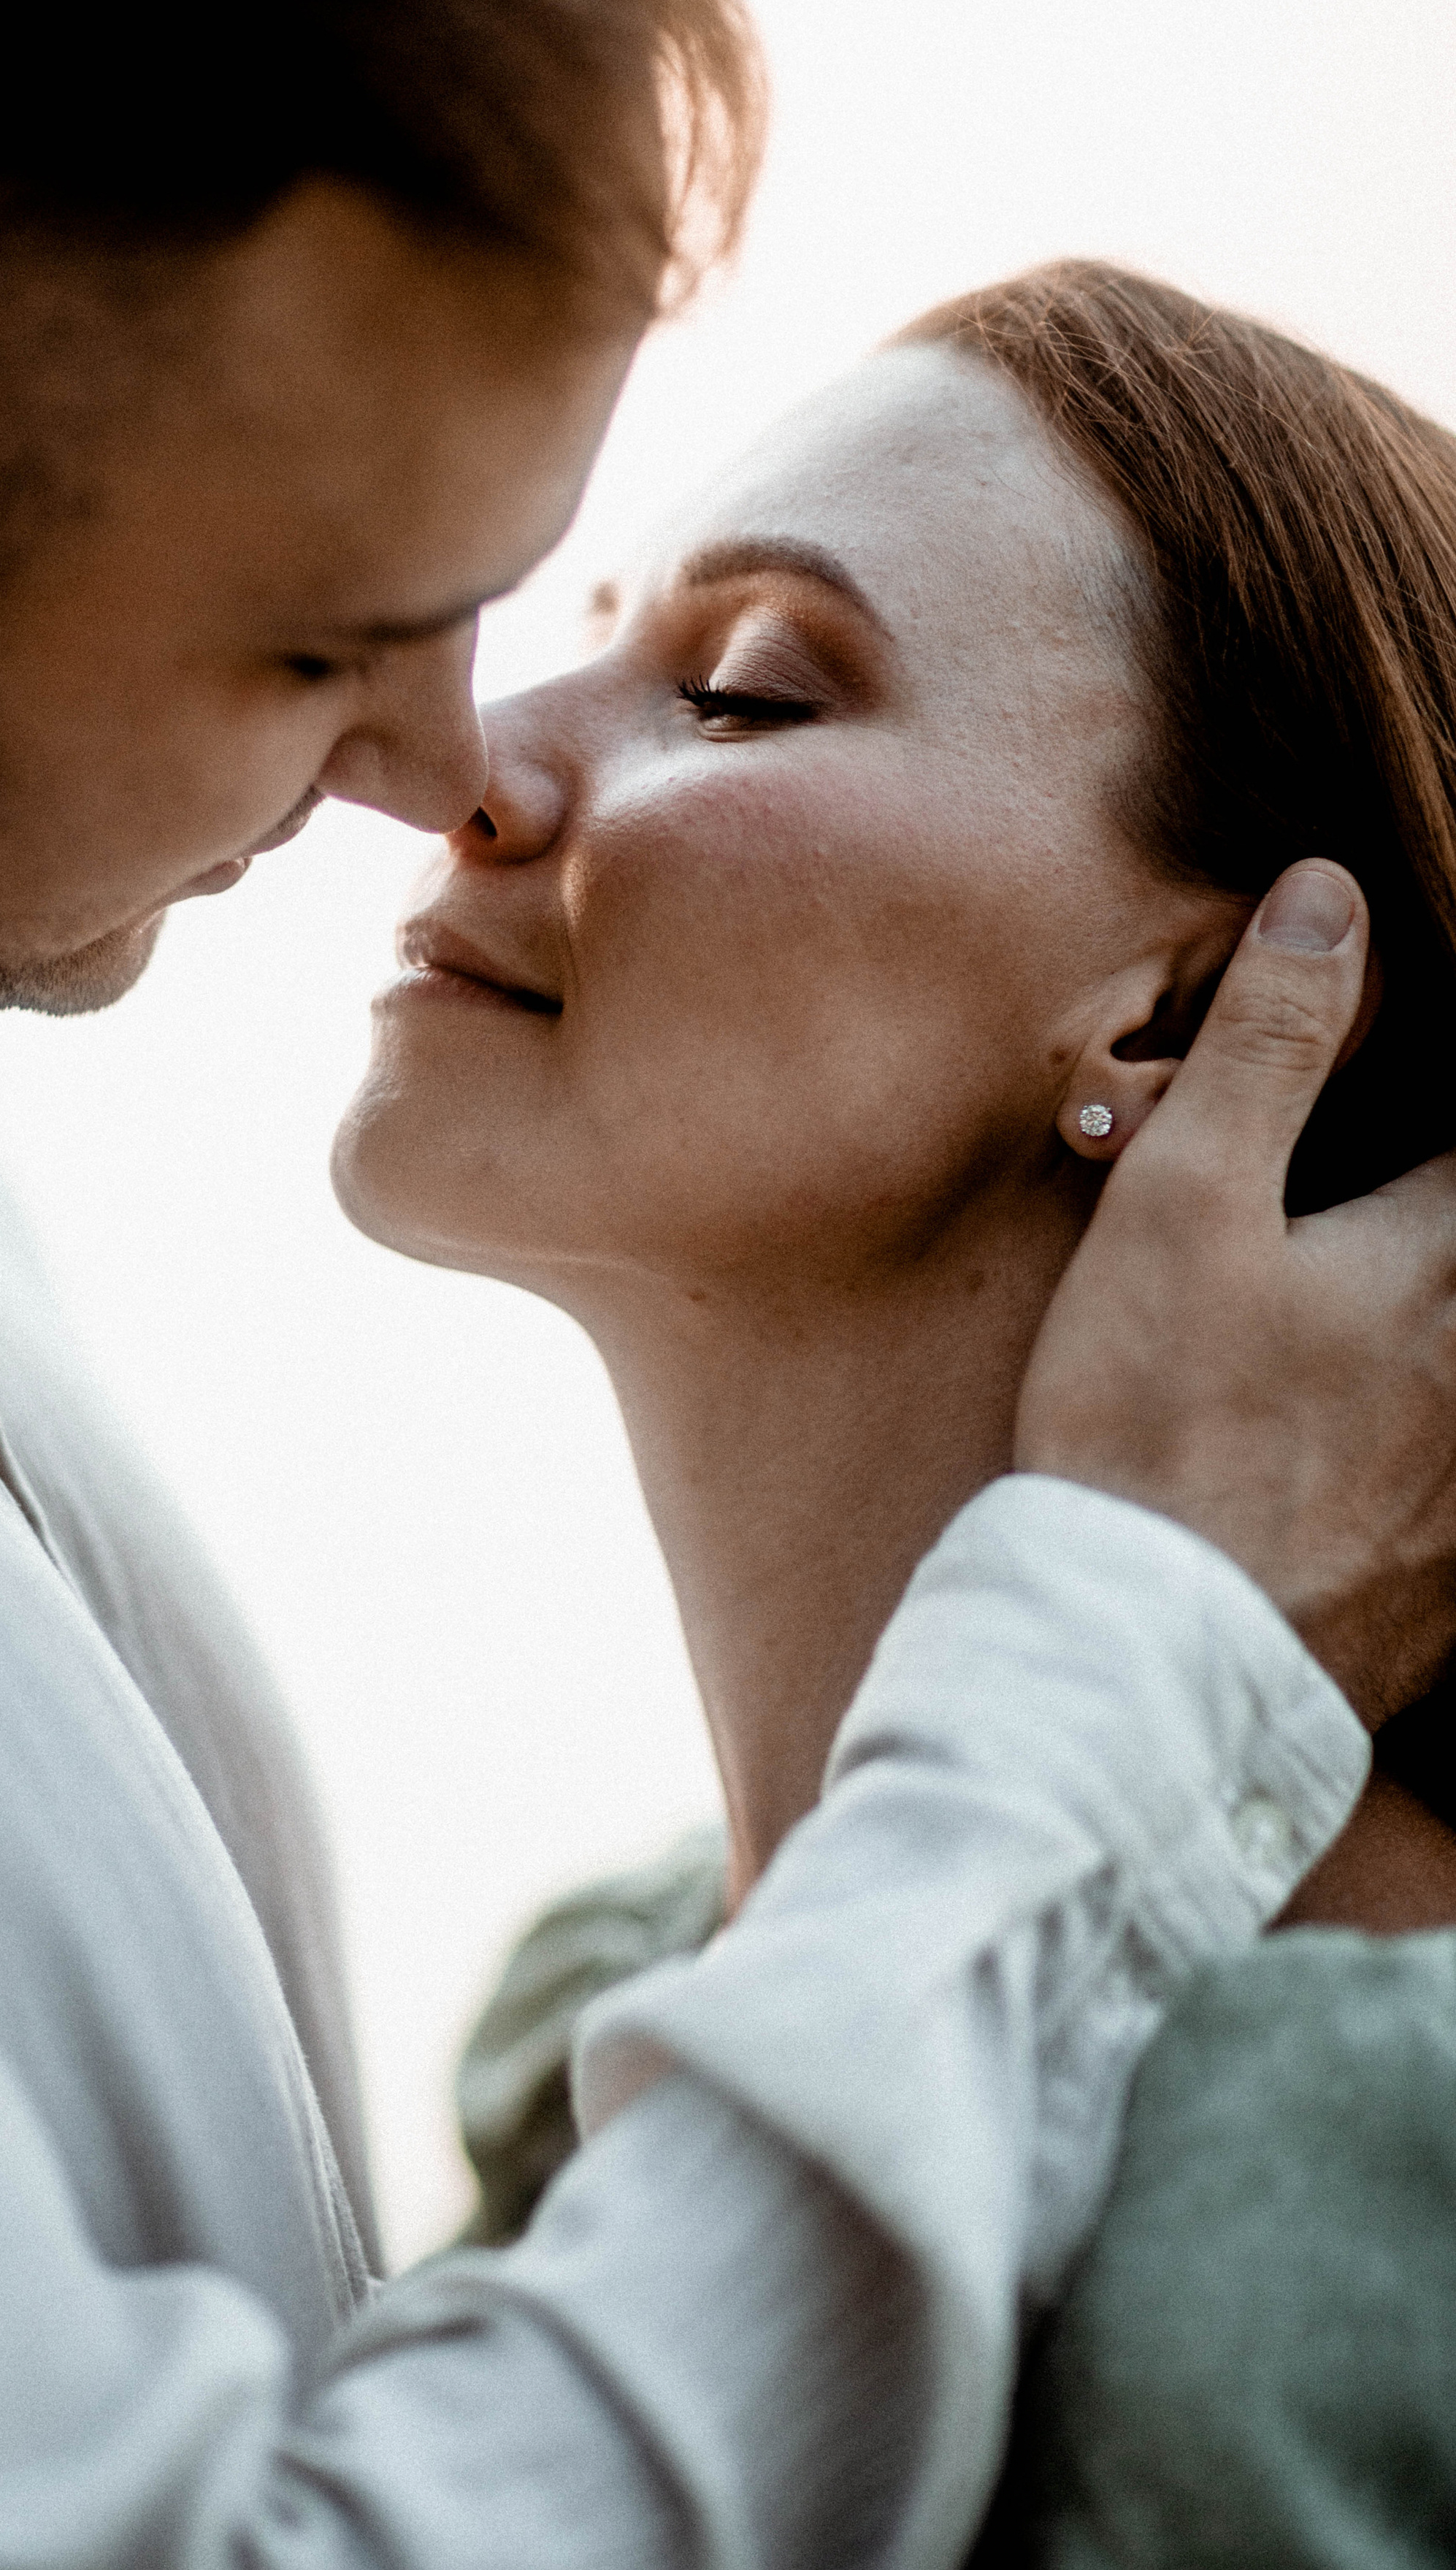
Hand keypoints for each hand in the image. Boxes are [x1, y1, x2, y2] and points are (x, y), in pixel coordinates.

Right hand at [1016, 860, 1455, 1731]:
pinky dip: (1409, 1440)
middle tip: (1346, 1225)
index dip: (1432, 1078)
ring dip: (1404, 1332)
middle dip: (1403, 1211)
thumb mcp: (1180, 1209)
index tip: (1399, 1074)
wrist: (1143, 1670)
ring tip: (1332, 1329)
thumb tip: (1331, 899)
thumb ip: (1267, 1046)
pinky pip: (1449, 1483)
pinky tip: (1338, 1443)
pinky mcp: (1452, 1580)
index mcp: (1446, 1262)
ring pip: (1450, 1369)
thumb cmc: (1152, 1430)